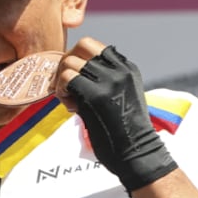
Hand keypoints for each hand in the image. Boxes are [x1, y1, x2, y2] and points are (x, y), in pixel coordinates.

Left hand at [58, 38, 177, 192]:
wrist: (136, 152)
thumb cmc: (123, 130)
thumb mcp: (119, 96)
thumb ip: (103, 81)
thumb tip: (72, 71)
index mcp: (127, 68)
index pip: (94, 46)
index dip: (77, 57)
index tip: (75, 78)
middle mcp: (120, 70)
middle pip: (82, 45)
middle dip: (66, 61)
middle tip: (64, 83)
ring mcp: (110, 81)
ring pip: (71, 61)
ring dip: (61, 80)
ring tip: (69, 99)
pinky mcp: (98, 96)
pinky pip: (67, 78)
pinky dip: (61, 90)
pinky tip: (70, 106)